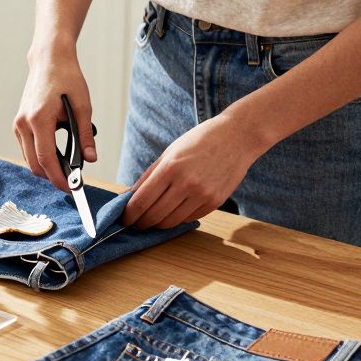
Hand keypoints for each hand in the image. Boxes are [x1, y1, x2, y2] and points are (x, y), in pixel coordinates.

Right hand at [15, 47, 96, 190]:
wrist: (49, 60)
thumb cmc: (66, 79)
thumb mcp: (82, 106)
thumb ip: (85, 135)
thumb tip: (90, 159)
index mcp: (39, 119)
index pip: (46, 158)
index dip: (58, 178)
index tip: (71, 189)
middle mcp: (23, 123)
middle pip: (34, 164)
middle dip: (52, 177)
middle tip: (71, 182)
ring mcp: (18, 124)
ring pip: (29, 159)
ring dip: (46, 167)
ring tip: (67, 169)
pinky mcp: (18, 124)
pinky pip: (27, 149)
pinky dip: (40, 157)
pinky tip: (56, 155)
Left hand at [123, 113, 265, 228]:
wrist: (237, 137)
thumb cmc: (199, 141)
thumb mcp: (169, 153)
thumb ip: (147, 177)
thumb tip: (127, 197)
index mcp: (170, 168)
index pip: (141, 201)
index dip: (129, 215)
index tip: (123, 219)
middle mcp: (186, 184)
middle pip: (154, 216)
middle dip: (140, 223)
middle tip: (135, 222)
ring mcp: (202, 195)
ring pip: (171, 222)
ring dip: (157, 224)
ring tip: (152, 219)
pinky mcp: (215, 202)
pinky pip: (188, 219)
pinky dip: (177, 219)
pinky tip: (172, 212)